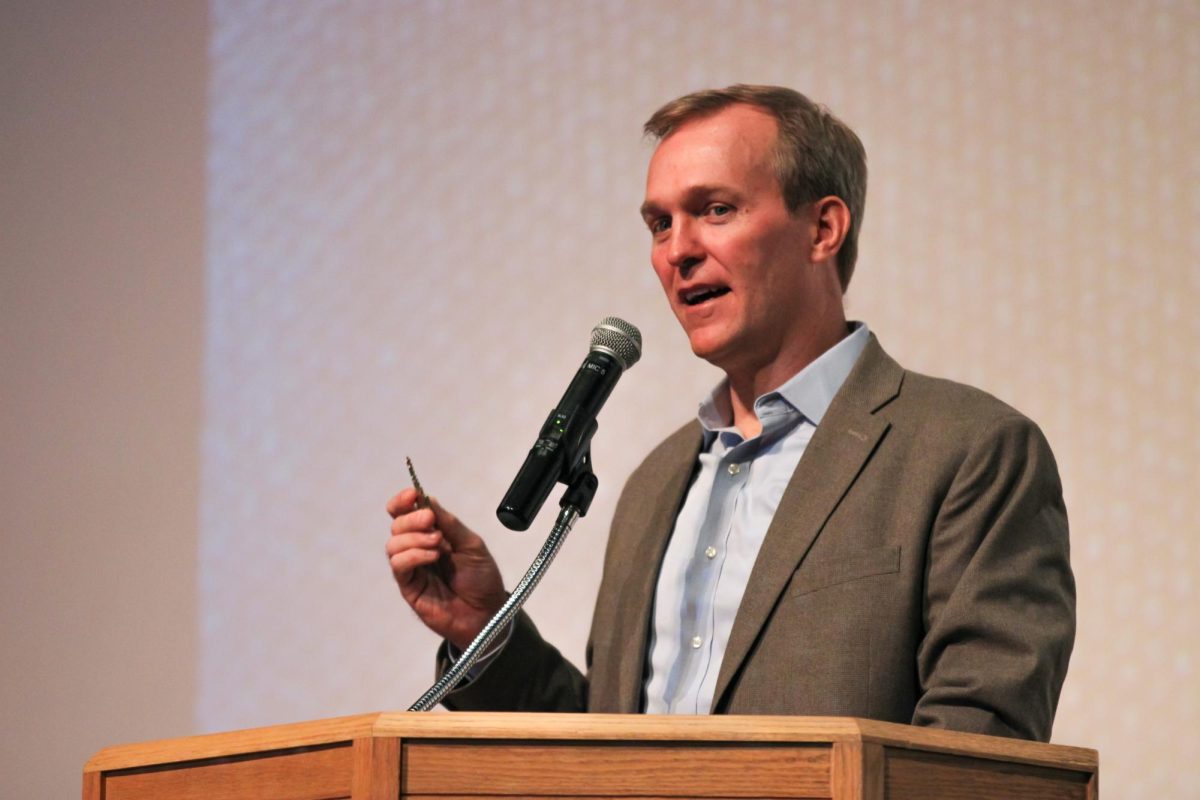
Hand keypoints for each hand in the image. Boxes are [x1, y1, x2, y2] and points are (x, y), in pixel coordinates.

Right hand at [385, 488, 506, 649]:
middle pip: (396, 524)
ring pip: (393, 544)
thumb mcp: (472, 544)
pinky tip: (431, 557)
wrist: (487, 613)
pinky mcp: (409, 587)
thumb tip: (428, 499)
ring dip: (414, 538)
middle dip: (411, 519)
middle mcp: (418, 548)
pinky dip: (412, 556)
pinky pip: (398, 565)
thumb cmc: (481, 579)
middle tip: (431, 522)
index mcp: (433, 533)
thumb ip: (450, 524)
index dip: (403, 501)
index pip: (406, 512)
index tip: (413, 495)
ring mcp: (412, 567)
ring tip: (438, 545)